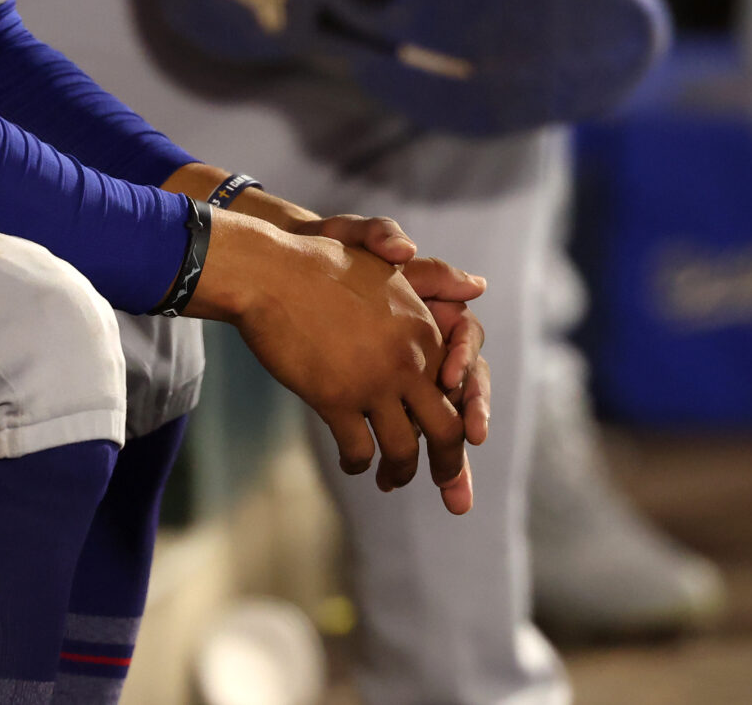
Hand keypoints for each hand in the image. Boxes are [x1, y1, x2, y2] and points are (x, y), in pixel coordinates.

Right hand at [189, 213, 479, 512]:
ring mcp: (373, 382)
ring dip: (399, 471)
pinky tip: (351, 464)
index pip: (460, 388)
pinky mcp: (335, 398)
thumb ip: (435, 278)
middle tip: (447, 487)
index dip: (463, 421)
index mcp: (425, 330)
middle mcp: (409, 360)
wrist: (272, 272)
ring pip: (403, 448)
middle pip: (446, 429)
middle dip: (449, 465)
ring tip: (389, 479)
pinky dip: (357, 463)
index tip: (461, 443)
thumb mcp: (386, 268)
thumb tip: (480, 286)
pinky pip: (359, 448)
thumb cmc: (324, 264)